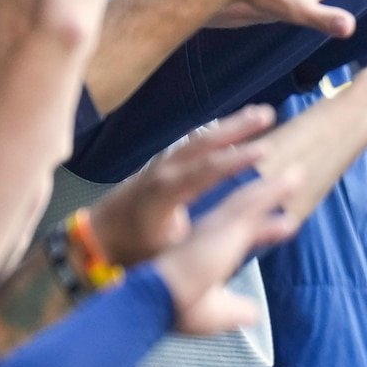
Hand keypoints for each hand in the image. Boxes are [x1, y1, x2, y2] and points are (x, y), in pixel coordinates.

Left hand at [90, 105, 274, 266]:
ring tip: (257, 114)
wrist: (96, 240)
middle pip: (203, 142)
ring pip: (197, 139)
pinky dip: (213, 134)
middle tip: (267, 114)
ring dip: (228, 126)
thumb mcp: (178, 252)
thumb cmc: (137, 252)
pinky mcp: (158, 166)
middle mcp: (162, 172)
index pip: (207, 169)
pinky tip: (228, 129)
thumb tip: (270, 230)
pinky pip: (189, 144)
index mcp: (166, 193)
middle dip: (237, 127)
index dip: (237, 159)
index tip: (266, 150)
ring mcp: (159, 165)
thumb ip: (222, 238)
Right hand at [153, 166, 304, 334]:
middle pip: (249, 210)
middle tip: (293, 180)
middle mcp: (215, 234)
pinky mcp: (228, 223)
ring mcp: (221, 226)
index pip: (244, 236)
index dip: (266, 229)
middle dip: (271, 196)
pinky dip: (276, 189)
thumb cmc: (177, 308)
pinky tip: (294, 179)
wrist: (155, 299)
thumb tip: (254, 314)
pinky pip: (256, 201)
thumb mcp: (215, 313)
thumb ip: (236, 311)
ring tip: (299, 173)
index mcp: (209, 252)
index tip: (287, 224)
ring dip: (277, 187)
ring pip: (253, 200)